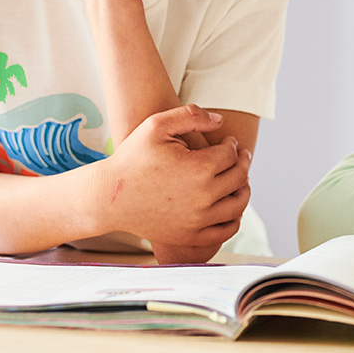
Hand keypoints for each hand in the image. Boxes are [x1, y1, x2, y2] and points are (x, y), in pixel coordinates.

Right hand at [98, 104, 250, 254]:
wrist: (109, 198)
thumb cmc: (132, 158)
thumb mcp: (156, 125)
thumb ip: (191, 116)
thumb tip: (221, 121)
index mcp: (199, 169)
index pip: (231, 154)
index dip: (232, 145)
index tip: (227, 142)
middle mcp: (204, 197)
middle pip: (239, 177)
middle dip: (242, 163)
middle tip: (240, 156)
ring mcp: (199, 221)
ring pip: (238, 204)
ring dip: (244, 189)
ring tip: (239, 179)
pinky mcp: (192, 237)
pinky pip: (227, 230)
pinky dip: (235, 217)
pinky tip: (230, 204)